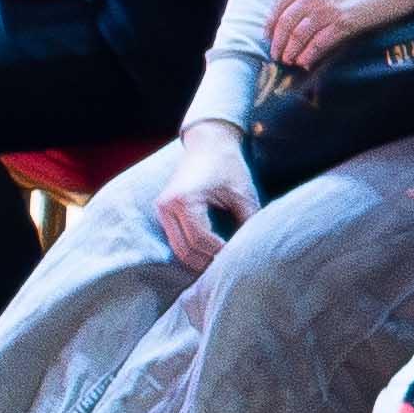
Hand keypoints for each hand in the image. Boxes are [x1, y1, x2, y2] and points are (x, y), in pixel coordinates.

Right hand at [153, 120, 258, 271]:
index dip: (220, 255)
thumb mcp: (243, 194)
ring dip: (199, 260)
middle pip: (186, 250)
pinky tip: (213, 255)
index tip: (240, 261)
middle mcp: (167, 206)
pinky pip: (177, 240)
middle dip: (208, 263)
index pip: (201, 240)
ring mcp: (162, 210)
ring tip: (223, 266)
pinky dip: (193, 250)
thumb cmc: (229, 166)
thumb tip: (251, 253)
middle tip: (231, 270)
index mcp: (185, 200)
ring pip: (179, 249)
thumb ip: (247, 223)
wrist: (209, 142)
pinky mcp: (165, 212)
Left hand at [260, 0, 413, 73]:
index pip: (279, 2)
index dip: (271, 21)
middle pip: (286, 22)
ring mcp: (328, 10)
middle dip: (278, 41)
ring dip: (291, 51)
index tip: (269, 33)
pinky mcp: (345, 25)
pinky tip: (306, 62)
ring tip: (289, 60)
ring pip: (299, 36)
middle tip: (276, 53)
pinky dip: (309, 55)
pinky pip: (319, 44)